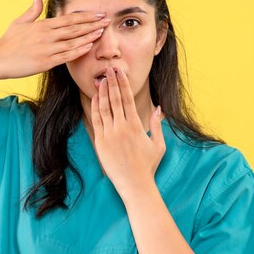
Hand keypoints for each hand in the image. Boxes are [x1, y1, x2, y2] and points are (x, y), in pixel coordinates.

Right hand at [0, 0, 110, 78]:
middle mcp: (46, 36)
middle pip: (74, 29)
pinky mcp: (45, 63)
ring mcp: (47, 50)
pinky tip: (89, 47)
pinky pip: (66, 56)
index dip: (85, 16)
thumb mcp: (19, 22)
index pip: (69, 19)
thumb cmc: (8, 42)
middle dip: (92, 24)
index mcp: (42, 26)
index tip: (98, 13)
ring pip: (73, 42)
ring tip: (102, 32)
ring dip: (89, 37)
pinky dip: (78, 51)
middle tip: (107, 20)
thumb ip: (32, 9)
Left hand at [91, 66, 165, 200]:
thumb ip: (157, 125)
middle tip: (109, 69)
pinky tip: (94, 98)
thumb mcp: (158, 144)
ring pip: (103, 108)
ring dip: (102, 92)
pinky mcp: (100, 142)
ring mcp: (109, 134)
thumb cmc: (147, 165)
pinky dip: (94, 107)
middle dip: (112, 82)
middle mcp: (121, 127)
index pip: (128, 98)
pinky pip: (96, 120)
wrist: (135, 184)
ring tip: (101, 80)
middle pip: (115, 99)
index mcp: (135, 125)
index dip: (123, 83)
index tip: (119, 72)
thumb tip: (159, 109)